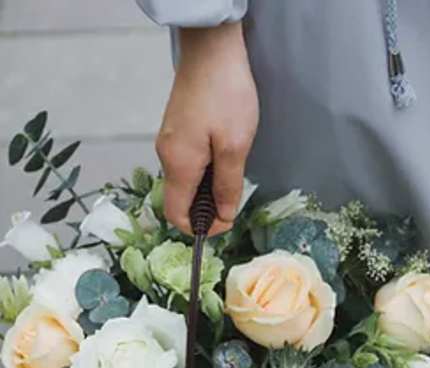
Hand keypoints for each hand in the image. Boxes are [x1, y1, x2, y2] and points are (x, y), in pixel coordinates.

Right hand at [156, 23, 258, 235]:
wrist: (212, 50)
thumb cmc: (225, 97)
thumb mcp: (234, 147)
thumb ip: (228, 185)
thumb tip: (225, 215)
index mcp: (178, 165)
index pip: (175, 214)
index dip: (198, 228)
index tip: (225, 224)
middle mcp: (167, 156)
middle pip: (180, 199)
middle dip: (206, 210)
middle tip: (234, 203)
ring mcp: (170, 142)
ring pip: (185, 182)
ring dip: (207, 191)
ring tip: (233, 181)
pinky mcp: (177, 131)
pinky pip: (187, 165)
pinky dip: (204, 174)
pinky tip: (224, 162)